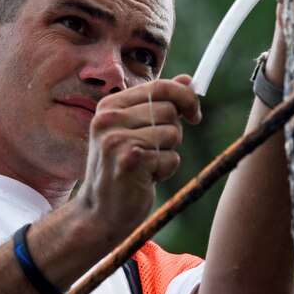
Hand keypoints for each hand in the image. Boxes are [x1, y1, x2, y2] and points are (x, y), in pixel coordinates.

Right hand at [76, 75, 200, 238]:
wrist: (99, 212)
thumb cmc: (120, 169)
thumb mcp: (133, 130)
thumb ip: (158, 104)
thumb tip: (187, 81)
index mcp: (109, 106)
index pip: (159, 86)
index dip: (185, 97)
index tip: (193, 114)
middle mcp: (109, 119)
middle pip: (169, 110)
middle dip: (173, 132)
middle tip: (157, 150)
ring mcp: (117, 140)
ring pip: (172, 134)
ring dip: (168, 154)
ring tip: (147, 166)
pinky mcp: (130, 162)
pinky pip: (171, 158)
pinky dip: (165, 171)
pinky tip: (145, 179)